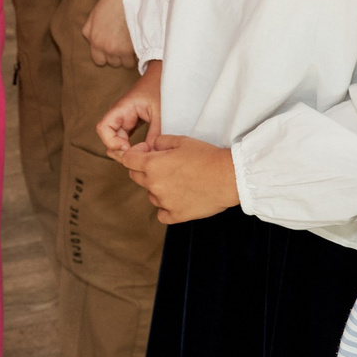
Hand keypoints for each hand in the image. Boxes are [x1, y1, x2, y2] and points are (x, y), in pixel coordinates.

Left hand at [83, 0, 137, 68]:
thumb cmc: (111, 2)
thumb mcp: (93, 16)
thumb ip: (89, 31)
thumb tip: (92, 41)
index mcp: (94, 40)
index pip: (99, 61)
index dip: (106, 56)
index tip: (112, 49)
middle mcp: (106, 48)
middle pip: (113, 63)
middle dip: (118, 56)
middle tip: (124, 44)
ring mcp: (120, 49)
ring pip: (126, 63)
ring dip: (129, 56)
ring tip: (132, 43)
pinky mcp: (133, 48)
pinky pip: (137, 59)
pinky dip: (139, 53)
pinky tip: (139, 43)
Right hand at [97, 60, 160, 156]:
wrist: (165, 77)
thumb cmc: (161, 89)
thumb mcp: (161, 113)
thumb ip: (155, 134)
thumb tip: (150, 155)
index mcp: (122, 108)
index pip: (103, 128)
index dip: (111, 142)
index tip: (127, 148)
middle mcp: (120, 115)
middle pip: (109, 138)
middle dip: (120, 151)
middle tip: (139, 157)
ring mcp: (125, 120)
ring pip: (117, 141)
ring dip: (126, 151)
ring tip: (143, 155)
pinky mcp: (132, 124)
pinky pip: (126, 139)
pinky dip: (132, 147)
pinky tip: (145, 150)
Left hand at [120, 133, 240, 224]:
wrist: (229, 177)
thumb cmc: (206, 156)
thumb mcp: (180, 140)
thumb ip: (159, 142)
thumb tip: (150, 147)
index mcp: (152, 165)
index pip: (127, 160)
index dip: (135, 153)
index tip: (148, 151)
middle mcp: (154, 185)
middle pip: (135, 176)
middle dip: (143, 168)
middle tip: (164, 164)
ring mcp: (164, 202)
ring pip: (150, 194)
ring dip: (156, 187)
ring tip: (177, 180)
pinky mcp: (176, 216)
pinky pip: (161, 213)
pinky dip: (165, 207)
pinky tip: (177, 198)